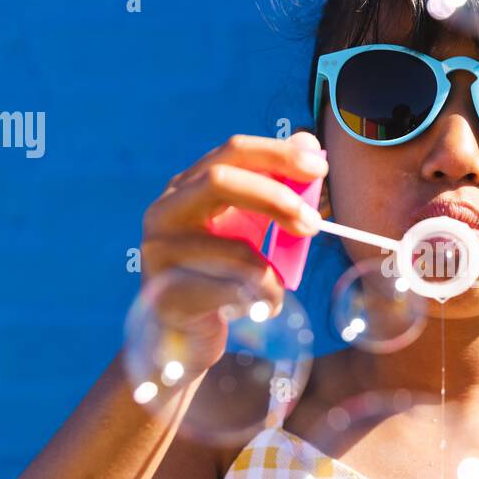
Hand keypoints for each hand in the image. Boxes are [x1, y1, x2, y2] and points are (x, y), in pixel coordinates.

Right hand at [136, 132, 328, 374]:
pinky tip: (265, 307)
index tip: (319, 169)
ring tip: (282, 287)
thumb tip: (309, 142)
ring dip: (272, 270)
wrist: (185, 335)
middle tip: (313, 223)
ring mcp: (159, 252)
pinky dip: (263, 299)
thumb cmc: (222, 274)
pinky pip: (233, 290)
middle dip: (276, 198)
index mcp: (187, 186)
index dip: (277, 154)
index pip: (232, 151)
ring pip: (233, 248)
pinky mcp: (166, 293)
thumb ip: (276, 189)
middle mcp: (165, 211)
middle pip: (220, 180)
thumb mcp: (251, 227)